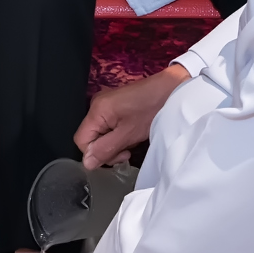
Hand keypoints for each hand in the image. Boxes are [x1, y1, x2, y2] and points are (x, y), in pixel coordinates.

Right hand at [75, 64, 191, 167]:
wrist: (171, 89)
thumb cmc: (152, 109)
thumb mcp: (129, 134)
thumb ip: (105, 149)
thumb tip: (87, 163)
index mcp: (96, 110)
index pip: (81, 141)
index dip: (96, 153)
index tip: (119, 155)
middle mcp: (96, 105)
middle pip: (90, 137)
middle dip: (106, 149)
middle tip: (127, 151)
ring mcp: (105, 104)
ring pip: (100, 133)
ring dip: (114, 142)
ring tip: (133, 140)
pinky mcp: (115, 105)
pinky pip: (109, 126)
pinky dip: (119, 133)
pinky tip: (132, 132)